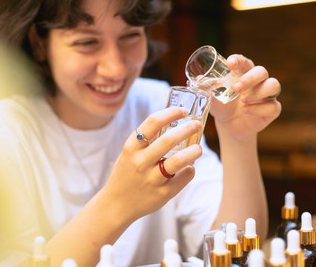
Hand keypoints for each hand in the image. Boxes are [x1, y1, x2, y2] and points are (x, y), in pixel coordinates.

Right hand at [100, 107, 202, 222]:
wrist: (116, 204)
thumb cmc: (126, 173)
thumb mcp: (129, 153)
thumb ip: (146, 140)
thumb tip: (172, 121)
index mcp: (131, 148)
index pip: (153, 122)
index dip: (171, 113)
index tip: (183, 110)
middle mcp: (140, 162)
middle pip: (168, 140)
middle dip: (187, 129)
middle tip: (197, 125)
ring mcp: (151, 179)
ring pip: (179, 161)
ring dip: (193, 151)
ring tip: (198, 148)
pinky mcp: (162, 194)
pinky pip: (183, 178)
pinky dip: (190, 170)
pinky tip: (189, 168)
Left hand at [209, 54, 281, 141]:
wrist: (229, 126)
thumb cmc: (222, 105)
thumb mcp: (212, 97)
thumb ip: (206, 88)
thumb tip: (196, 80)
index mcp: (243, 73)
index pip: (244, 62)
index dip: (239, 60)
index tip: (230, 63)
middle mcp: (258, 81)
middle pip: (261, 71)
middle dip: (249, 78)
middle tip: (235, 88)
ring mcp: (267, 94)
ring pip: (273, 85)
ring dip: (258, 93)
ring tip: (243, 101)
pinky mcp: (272, 109)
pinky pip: (273, 106)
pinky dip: (259, 109)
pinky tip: (247, 111)